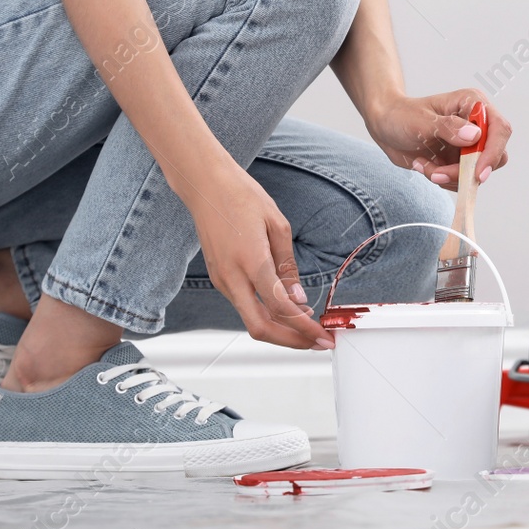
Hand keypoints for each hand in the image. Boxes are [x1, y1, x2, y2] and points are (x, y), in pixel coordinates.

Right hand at [182, 161, 331, 349]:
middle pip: (260, 328)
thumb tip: (297, 298)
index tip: (323, 335)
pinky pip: (244, 306)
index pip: (280, 308)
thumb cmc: (241, 197)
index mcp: (251, 261)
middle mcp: (232, 277)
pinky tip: (285, 311)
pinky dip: (266, 315)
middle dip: (292, 341)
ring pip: (251, 320)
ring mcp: (222, 280)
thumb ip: (287, 266)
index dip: (304, 328)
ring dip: (280, 329)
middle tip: (317, 343)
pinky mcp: (218, 278)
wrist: (205, 185)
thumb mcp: (277, 225)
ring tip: (308, 327)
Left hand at [367, 89, 511, 190]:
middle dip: (467, 171)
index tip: (478, 173)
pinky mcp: (461, 160)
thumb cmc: (402, 115)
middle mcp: (476, 124)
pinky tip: (425, 166)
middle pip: (495, 155)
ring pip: (477, 172)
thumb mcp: (421, 121)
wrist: (385, 126)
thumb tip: (474, 136)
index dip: (493, 152)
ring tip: (425, 166)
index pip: (499, 129)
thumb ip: (448, 128)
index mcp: (472, 105)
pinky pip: (462, 180)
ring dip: (451, 177)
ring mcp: (470, 144)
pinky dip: (443, 179)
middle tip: (438, 174)